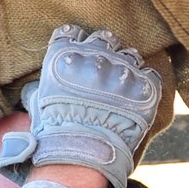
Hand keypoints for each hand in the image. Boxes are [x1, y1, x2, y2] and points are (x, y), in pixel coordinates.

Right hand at [0, 26, 161, 187]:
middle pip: (104, 38)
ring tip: (121, 87)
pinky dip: (145, 83)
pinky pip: (151, 74)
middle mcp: (95, 55)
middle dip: (103, 51)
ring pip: (130, 54)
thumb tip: (38, 87)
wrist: (81, 155)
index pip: (71, 32)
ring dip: (125, 67)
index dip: (76, 43)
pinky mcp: (144, 87)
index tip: (78, 56)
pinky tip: (136, 97)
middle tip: (102, 71)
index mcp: (65, 54)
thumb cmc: (54, 134)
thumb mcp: (37, 105)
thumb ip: (40, 87)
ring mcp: (122, 70)